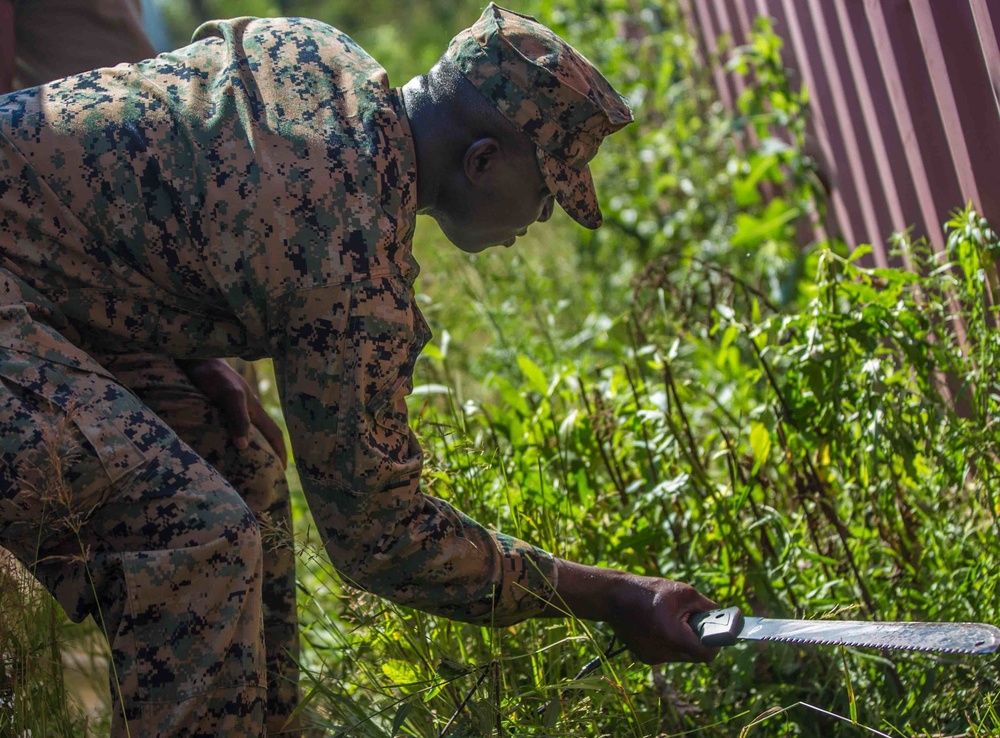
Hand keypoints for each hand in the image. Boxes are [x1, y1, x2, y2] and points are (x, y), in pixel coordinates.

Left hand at [179, 358, 287, 466]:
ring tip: (243, 470)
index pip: (275, 435)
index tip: (281, 472)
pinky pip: (228, 430)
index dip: (280, 453)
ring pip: (246, 433)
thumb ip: (238, 418)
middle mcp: (246, 411)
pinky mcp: (216, 408)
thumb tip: (244, 446)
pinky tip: (220, 451)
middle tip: (264, 476)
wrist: (194, 357)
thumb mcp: (230, 396)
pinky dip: (230, 442)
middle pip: (263, 436)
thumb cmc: (214, 375)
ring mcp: (231, 409)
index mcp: (255, 409)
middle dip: (268, 455)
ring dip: (249, 450)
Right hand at [543, 560, 718, 664]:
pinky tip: (660, 625)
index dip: (715, 642)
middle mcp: (664, 653)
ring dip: (684, 641)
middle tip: (694, 620)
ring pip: (682, 655)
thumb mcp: (683, 592)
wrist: (613, 597)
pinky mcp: (645, 657)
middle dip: (699, 639)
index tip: (714, 629)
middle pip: (695, 656)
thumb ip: (706, 606)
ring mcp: (653, 658)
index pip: (708, 653)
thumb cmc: (649, 590)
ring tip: (673, 620)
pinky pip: (668, 653)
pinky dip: (670, 642)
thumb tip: (723, 615)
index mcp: (674, 637)